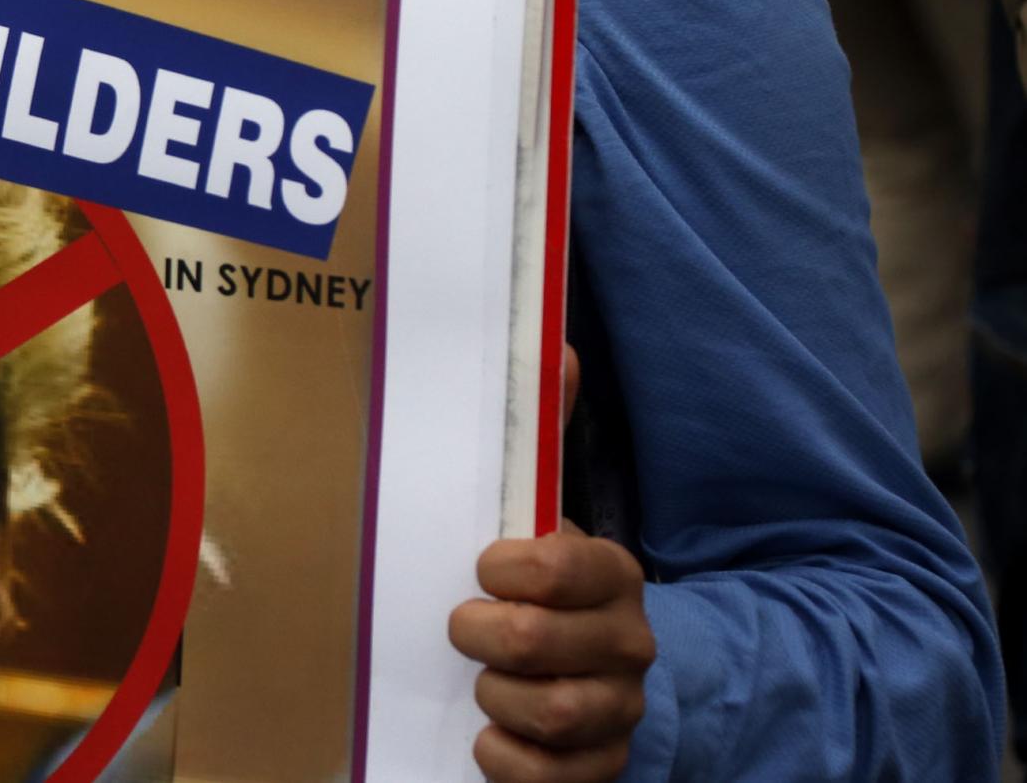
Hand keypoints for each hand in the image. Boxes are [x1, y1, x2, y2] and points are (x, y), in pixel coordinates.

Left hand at [449, 345, 654, 779]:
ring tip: (478, 681)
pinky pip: (555, 779)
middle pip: (541, 644)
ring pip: (553, 713)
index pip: (567, 567)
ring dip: (495, 697)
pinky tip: (490, 736)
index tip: (481, 566)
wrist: (597, 670)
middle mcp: (627, 643)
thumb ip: (544, 433)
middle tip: (459, 626)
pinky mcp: (603, 767)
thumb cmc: (545, 580)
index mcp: (613, 572)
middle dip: (482, 635)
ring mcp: (621, 710)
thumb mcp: (541, 507)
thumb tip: (555, 347)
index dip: (512, 570)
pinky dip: (509, 760)